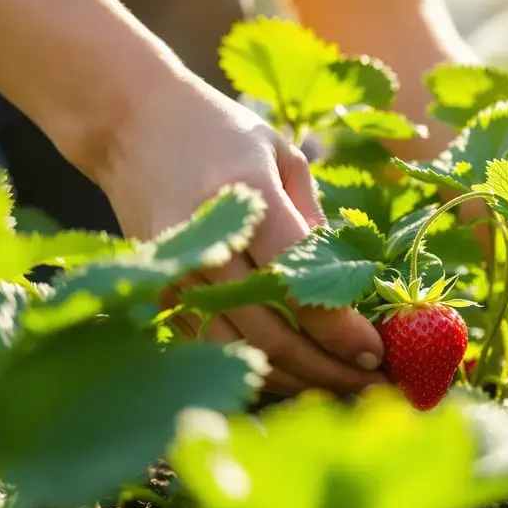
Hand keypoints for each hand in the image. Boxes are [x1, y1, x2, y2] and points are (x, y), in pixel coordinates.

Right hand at [94, 76, 385, 394]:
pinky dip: (256, 368)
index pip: (301, 286)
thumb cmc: (223, 134)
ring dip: (294, 379)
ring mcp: (177, 271)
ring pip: (239, 351)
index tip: (377, 352)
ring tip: (339, 385)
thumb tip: (356, 289)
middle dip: (327, 368)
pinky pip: (212, 346)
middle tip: (370, 381)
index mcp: (247, 197)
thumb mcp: (284, 157)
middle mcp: (208, 240)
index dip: (342, 330)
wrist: (130, 122)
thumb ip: (318, 222)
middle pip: (272, 332)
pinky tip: (295, 374)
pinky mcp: (159, 290)